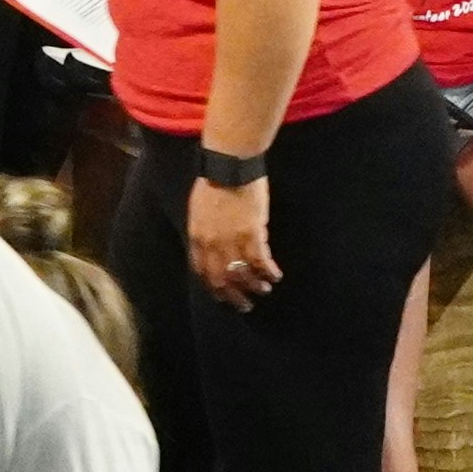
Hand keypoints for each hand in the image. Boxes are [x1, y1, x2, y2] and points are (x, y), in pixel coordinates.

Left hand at [187, 170, 275, 305]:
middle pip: (221, 280)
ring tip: (264, 290)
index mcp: (197, 237)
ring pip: (243, 275)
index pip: (202, 271)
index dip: (213, 287)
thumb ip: (203, 231)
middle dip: (233, 297)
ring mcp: (231, 241)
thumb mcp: (199, 209)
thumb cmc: (214, 181)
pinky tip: (276, 275)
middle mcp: (212, 244)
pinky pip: (261, 262)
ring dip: (254, 286)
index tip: (221, 295)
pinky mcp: (252, 235)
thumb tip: (210, 246)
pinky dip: (269, 272)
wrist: (229, 165)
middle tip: (244, 306)